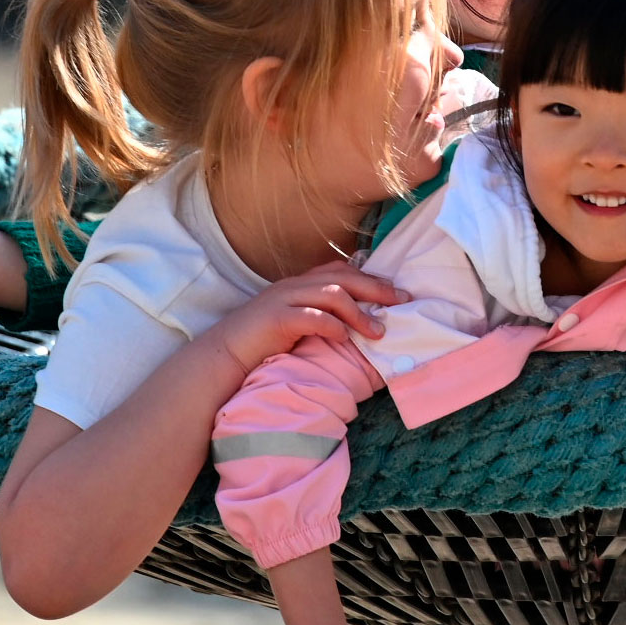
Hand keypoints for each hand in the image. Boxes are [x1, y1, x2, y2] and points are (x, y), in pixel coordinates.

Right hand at [205, 261, 409, 377]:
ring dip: (360, 312)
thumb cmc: (263, 344)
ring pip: (332, 294)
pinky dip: (333, 326)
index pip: (341, 269)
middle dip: (376, 288)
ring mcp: (284, 299)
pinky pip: (312, 317)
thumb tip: (356, 327)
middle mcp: (294, 285)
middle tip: (401, 302)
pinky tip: (344, 339)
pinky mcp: (276, 319)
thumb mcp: (295, 324)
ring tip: (378, 331)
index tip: (396, 292)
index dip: (371, 277)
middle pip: (343, 277)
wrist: (224, 355)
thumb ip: (320, 317)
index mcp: (299, 283)